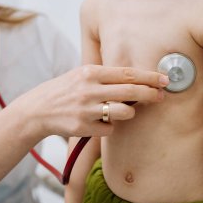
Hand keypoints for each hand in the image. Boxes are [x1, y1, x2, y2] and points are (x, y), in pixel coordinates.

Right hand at [10, 65, 168, 137]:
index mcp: (90, 72)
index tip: (164, 79)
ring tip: (122, 111)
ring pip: (124, 113)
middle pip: (130, 91)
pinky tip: (98, 122)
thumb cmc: (63, 90)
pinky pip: (109, 129)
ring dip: (129, 113)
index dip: (149, 76)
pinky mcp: (83, 127)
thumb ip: (105, 76)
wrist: (37, 110)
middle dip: (150, 94)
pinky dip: (109, 127)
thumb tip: (135, 79)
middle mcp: (89, 89)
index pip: (127, 73)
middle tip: (161, 96)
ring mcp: (86, 109)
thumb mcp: (81, 75)